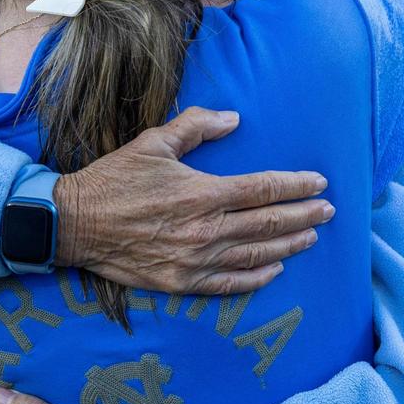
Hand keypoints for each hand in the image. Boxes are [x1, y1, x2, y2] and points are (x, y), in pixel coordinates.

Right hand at [54, 107, 332, 295]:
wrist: (75, 222)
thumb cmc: (114, 178)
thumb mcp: (153, 141)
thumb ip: (197, 127)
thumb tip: (234, 119)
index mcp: (201, 192)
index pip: (263, 189)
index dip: (296, 186)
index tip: (319, 183)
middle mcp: (205, 229)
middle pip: (268, 224)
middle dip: (303, 216)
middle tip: (328, 211)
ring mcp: (194, 259)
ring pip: (255, 255)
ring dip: (288, 246)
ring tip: (310, 238)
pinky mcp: (180, 282)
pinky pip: (229, 284)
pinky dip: (256, 278)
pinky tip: (274, 271)